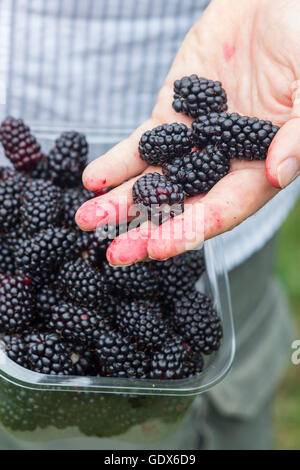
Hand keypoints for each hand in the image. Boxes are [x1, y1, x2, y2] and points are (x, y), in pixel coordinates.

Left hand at [76, 0, 299, 264]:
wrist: (270, 3)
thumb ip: (299, 132)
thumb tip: (278, 171)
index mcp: (257, 168)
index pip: (221, 211)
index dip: (189, 230)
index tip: (156, 247)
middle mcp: (221, 165)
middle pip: (181, 207)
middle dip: (146, 231)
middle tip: (114, 253)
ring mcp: (191, 144)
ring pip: (154, 182)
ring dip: (121, 204)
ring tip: (87, 220)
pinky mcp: (169, 119)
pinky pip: (140, 147)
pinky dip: (116, 164)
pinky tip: (92, 180)